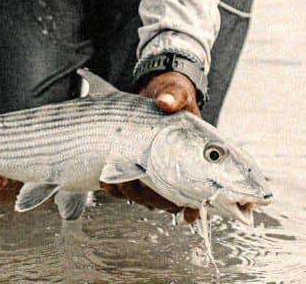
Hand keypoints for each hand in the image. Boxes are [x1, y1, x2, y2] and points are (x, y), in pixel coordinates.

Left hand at [99, 71, 199, 223]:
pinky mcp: (139, 169)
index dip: (192, 204)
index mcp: (195, 155)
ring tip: (112, 178)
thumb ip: (174, 96)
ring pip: (148, 197)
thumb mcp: (177, 91)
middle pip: (169, 199)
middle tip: (133, 179)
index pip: (198, 187)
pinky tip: (106, 179)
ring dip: (130, 192)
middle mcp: (178, 168)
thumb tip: (165, 102)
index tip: (187, 213)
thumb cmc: (174, 94)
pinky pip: (130, 189)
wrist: (157, 93)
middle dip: (151, 196)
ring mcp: (158, 170)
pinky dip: (117, 188)